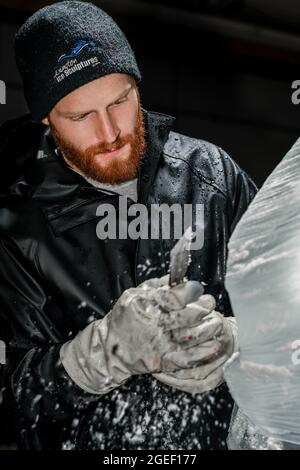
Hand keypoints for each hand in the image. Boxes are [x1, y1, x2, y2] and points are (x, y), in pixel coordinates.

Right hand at [59, 275, 220, 393]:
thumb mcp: (134, 295)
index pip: (173, 297)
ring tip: (216, 322)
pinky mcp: (161, 362)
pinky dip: (202, 353)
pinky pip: (186, 359)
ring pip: (189, 337)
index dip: (190, 292)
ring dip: (208, 329)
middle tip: (210, 303)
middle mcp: (152, 325)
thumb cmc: (124, 318)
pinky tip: (214, 346)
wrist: (109, 348)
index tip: (198, 289)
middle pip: (185, 317)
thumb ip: (157, 286)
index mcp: (145, 305)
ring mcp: (158, 345)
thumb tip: (180, 278)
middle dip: (203, 309)